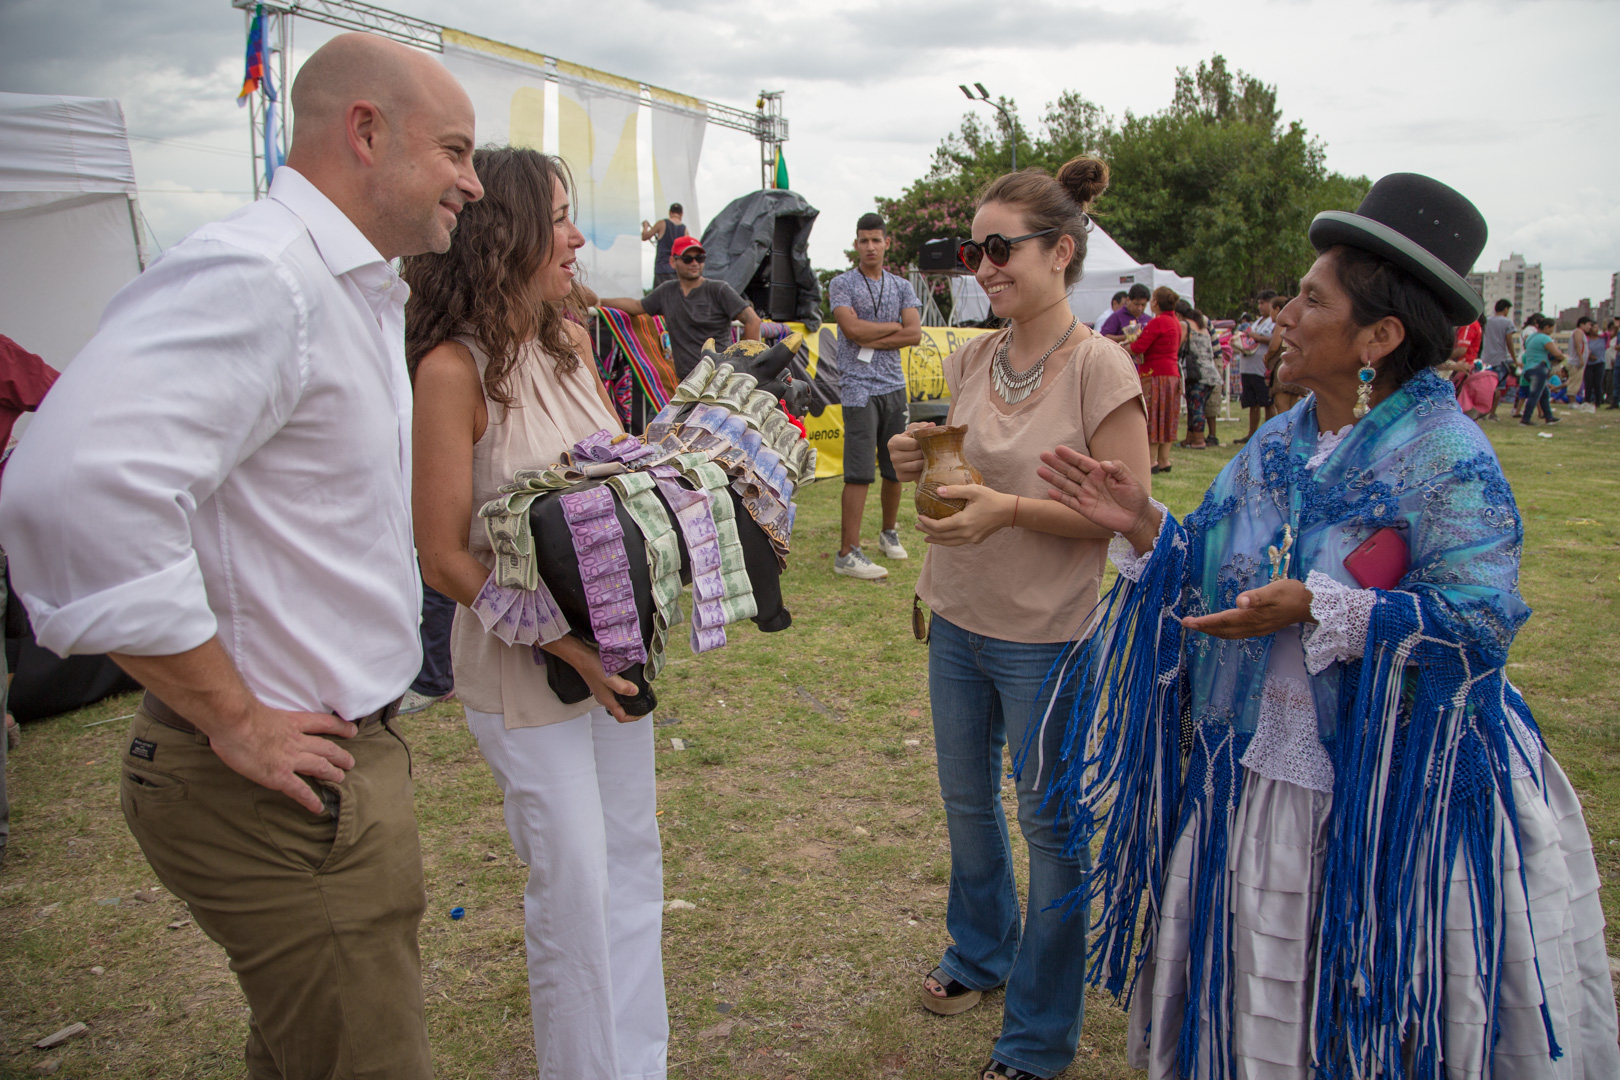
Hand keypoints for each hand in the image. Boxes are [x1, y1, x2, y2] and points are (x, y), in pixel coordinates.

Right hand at [208, 705, 358, 813]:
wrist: (233, 722)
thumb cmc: (237, 713)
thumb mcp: (259, 710)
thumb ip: (264, 717)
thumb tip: (253, 719)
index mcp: (291, 722)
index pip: (323, 723)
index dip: (340, 727)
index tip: (352, 730)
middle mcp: (296, 740)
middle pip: (326, 748)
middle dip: (340, 755)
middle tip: (350, 762)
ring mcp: (289, 759)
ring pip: (320, 766)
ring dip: (332, 773)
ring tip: (341, 779)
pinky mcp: (279, 776)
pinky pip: (299, 790)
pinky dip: (310, 799)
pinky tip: (318, 807)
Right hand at [545, 635, 639, 722]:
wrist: (581, 656)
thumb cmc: (593, 666)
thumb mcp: (609, 677)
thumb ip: (622, 686)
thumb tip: (635, 692)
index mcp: (607, 700)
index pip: (621, 717)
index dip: (634, 717)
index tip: (644, 712)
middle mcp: (604, 698)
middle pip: (620, 710)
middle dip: (632, 709)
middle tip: (643, 702)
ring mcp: (602, 692)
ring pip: (617, 701)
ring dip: (628, 701)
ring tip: (638, 693)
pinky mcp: (602, 684)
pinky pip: (614, 693)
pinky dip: (623, 692)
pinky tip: (627, 683)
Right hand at [888, 421, 934, 483]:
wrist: (909, 457)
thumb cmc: (912, 441)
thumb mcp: (915, 431)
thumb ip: (922, 427)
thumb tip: (931, 425)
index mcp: (893, 442)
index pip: (914, 444)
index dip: (924, 443)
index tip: (928, 442)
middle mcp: (892, 456)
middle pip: (916, 454)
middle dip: (926, 453)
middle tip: (932, 451)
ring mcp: (896, 467)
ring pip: (917, 465)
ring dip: (926, 462)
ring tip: (929, 458)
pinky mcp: (900, 477)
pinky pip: (915, 475)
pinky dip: (922, 471)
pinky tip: (924, 467)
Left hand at [916, 484, 1011, 545]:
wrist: (1008, 511)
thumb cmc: (991, 498)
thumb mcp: (973, 490)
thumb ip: (954, 491)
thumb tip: (937, 491)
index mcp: (964, 522)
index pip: (939, 526)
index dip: (927, 523)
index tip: (919, 517)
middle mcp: (966, 533)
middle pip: (942, 536)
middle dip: (928, 532)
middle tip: (917, 526)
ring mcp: (971, 538)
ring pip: (949, 543)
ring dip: (936, 540)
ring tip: (926, 537)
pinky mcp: (976, 540)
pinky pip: (957, 542)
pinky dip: (947, 540)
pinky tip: (943, 537)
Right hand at [1037, 445, 1156, 546]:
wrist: (1137, 518)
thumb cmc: (1135, 496)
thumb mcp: (1130, 479)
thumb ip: (1118, 468)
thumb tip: (1103, 463)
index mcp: (1100, 472)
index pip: (1082, 462)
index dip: (1070, 456)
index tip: (1058, 449)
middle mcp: (1090, 482)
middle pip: (1070, 471)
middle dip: (1057, 463)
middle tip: (1043, 455)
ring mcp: (1086, 496)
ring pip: (1067, 485)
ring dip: (1054, 478)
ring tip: (1040, 470)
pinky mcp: (1085, 509)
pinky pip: (1070, 502)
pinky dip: (1060, 497)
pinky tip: (1049, 491)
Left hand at [1179, 578, 1314, 639]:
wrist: (1311, 605)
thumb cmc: (1292, 594)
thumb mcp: (1274, 591)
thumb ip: (1256, 597)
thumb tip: (1239, 601)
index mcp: (1252, 617)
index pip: (1222, 621)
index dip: (1204, 622)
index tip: (1187, 622)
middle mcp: (1252, 626)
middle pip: (1222, 630)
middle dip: (1203, 628)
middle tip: (1186, 623)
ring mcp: (1257, 629)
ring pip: (1229, 634)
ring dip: (1212, 630)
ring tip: (1198, 626)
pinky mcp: (1261, 628)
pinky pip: (1237, 633)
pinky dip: (1224, 631)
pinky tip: (1221, 627)